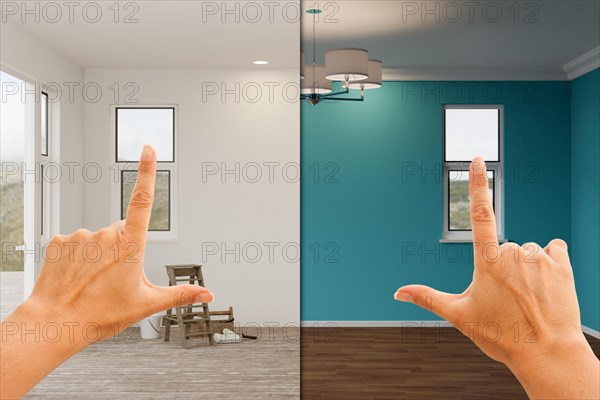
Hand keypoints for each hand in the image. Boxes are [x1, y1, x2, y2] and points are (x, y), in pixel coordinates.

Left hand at [1, 145, 212, 398]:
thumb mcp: (146, 304)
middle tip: (115, 278)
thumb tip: (208, 294)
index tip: (148, 149)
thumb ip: (180, 294)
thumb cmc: (100, 314)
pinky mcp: (59, 240)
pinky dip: (78, 256)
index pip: (142, 200)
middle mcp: (105, 234)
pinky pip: (76, 243)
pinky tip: (76, 276)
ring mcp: (80, 236)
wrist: (54, 324)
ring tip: (93, 282)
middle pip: (121, 231)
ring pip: (98, 238)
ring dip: (99, 254)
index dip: (147, 172)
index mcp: (130, 245)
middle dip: (122, 248)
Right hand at [394, 157, 598, 398]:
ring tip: (527, 296)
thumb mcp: (459, 315)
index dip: (477, 183)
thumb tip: (398, 292)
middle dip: (503, 265)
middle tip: (506, 296)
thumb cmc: (502, 335)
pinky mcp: (561, 264)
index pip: (480, 213)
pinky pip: (552, 249)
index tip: (477, 159)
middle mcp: (513, 253)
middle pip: (503, 246)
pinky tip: (545, 284)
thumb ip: (427, 297)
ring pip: (526, 250)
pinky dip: (548, 261)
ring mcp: (539, 257)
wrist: (546, 353)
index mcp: (487, 261)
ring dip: (525, 266)